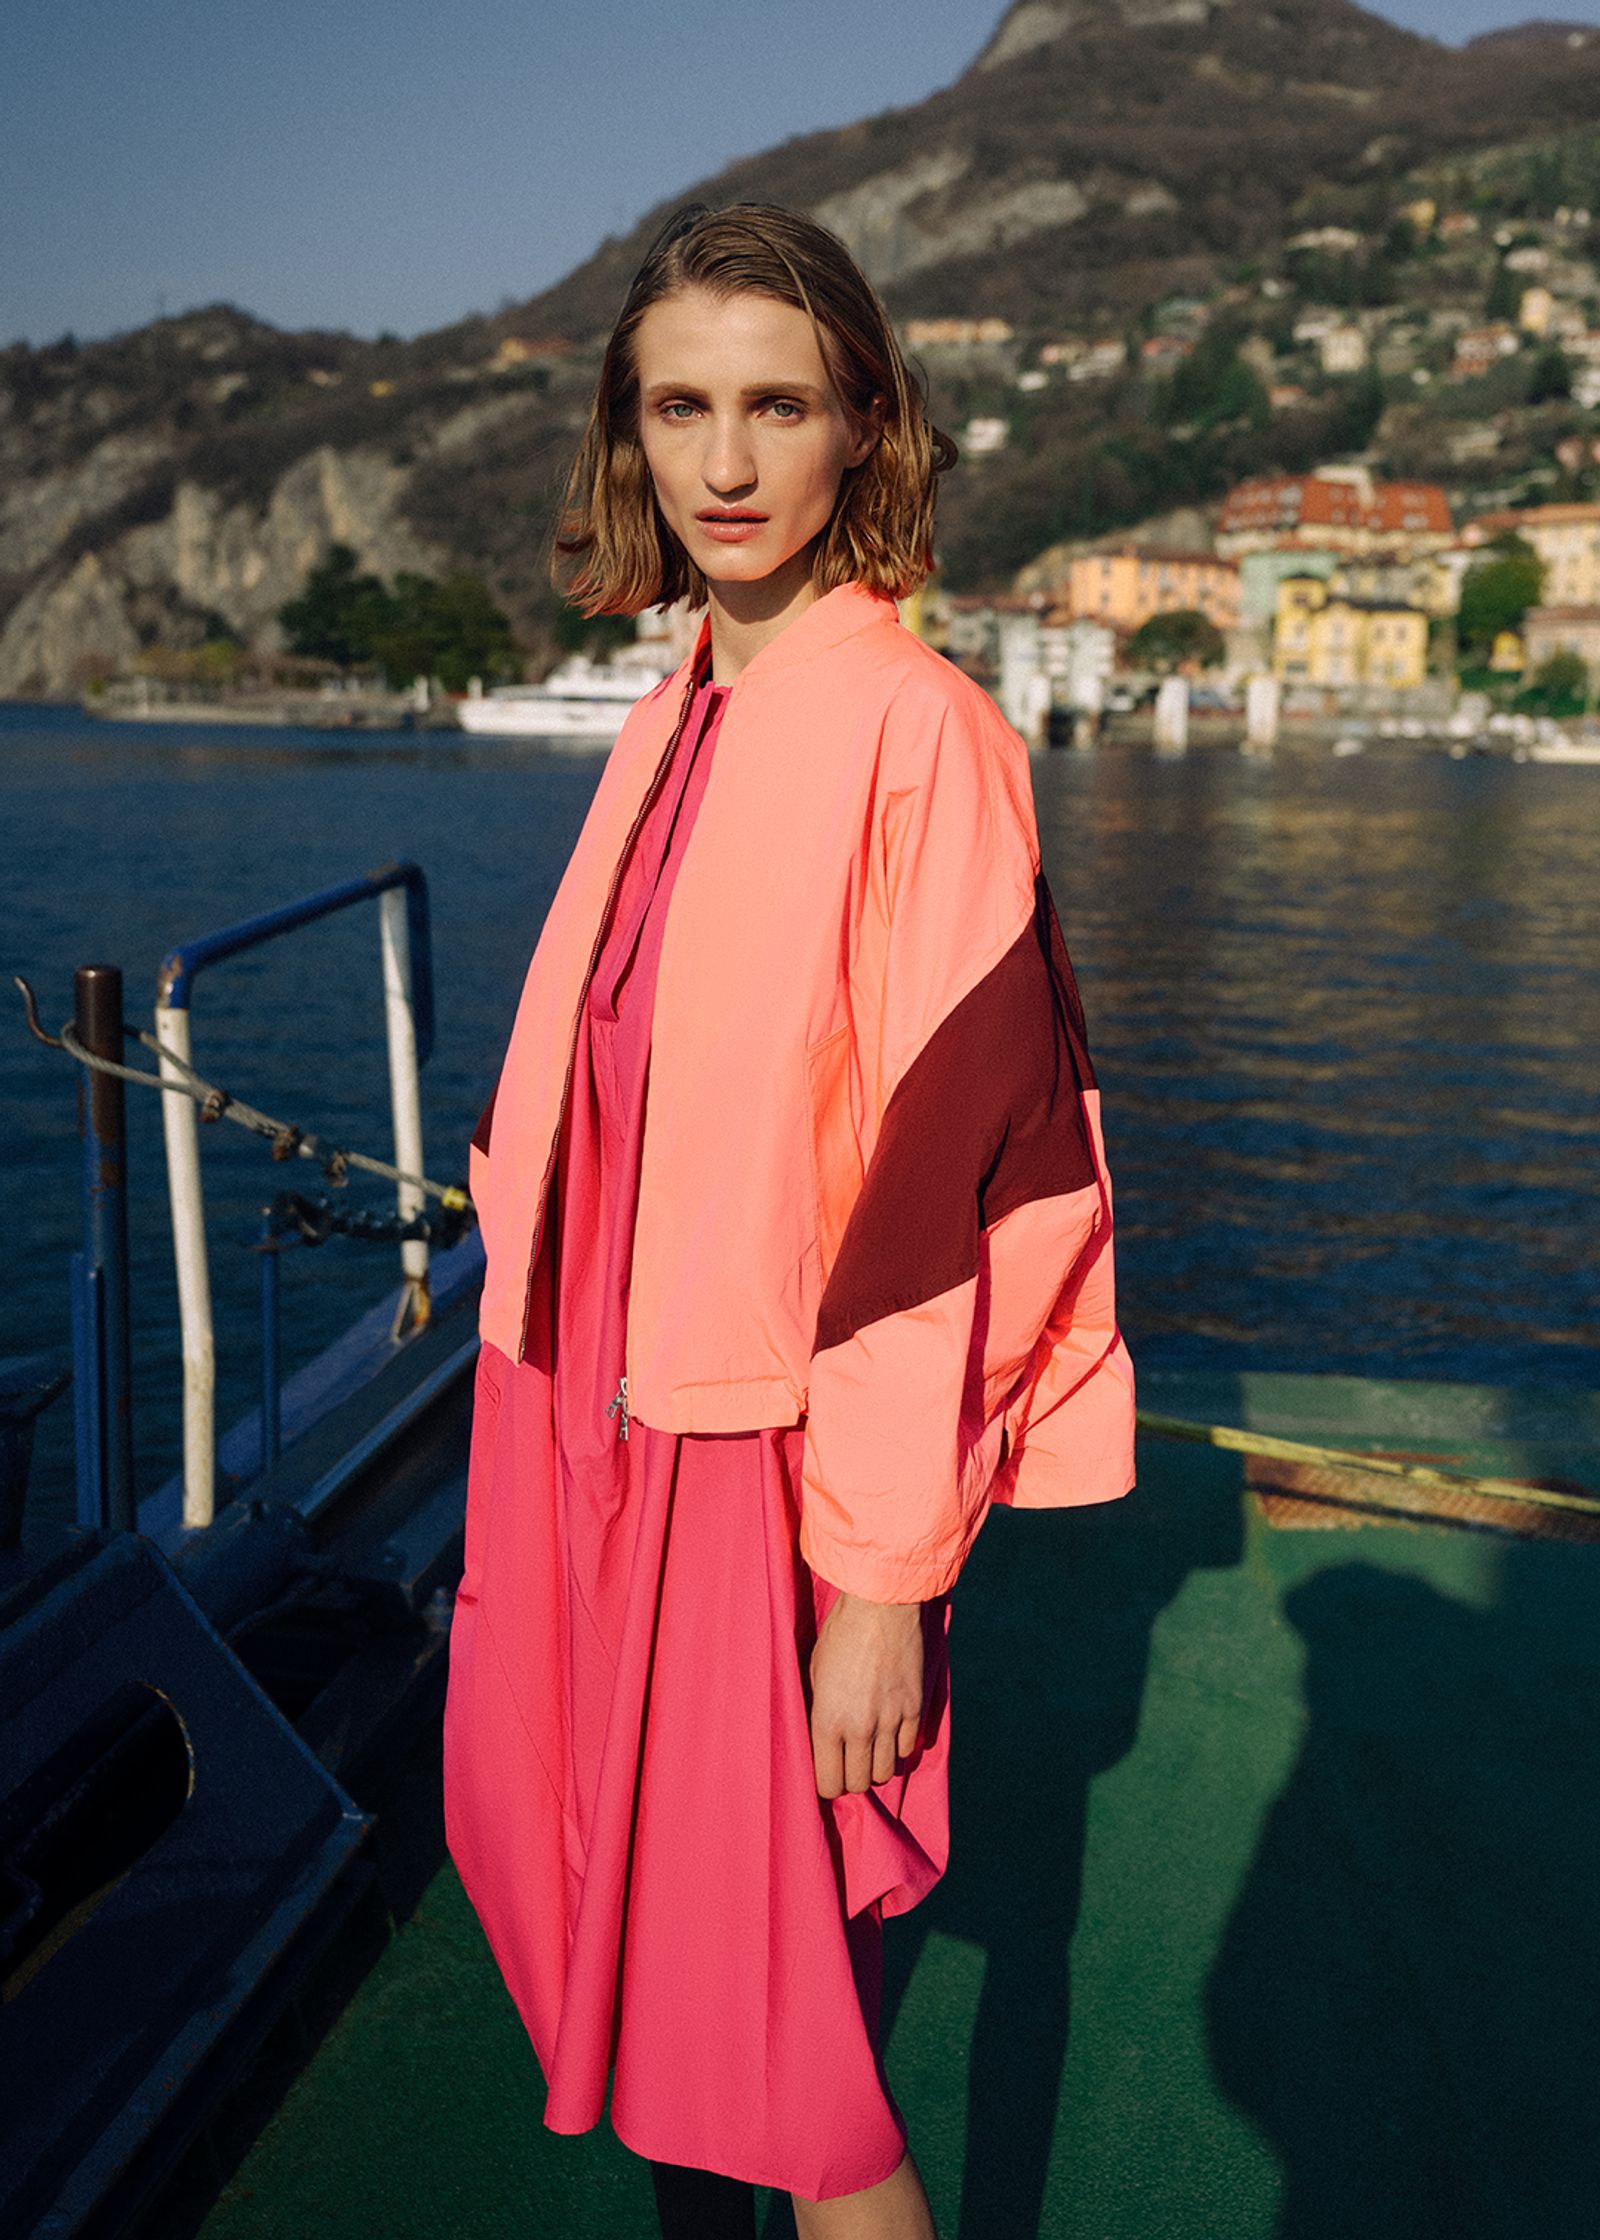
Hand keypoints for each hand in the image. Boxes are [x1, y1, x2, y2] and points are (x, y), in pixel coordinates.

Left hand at [808, 1591, 924, 1798]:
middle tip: (848, 1763)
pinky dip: (898, 1748)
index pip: (828, 1783)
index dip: (826, 1784)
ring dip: (876, 1767)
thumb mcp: (814, 1672)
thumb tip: (819, 1737)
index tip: (827, 1773)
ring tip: (869, 1751)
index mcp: (827, 1720)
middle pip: (858, 1784)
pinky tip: (890, 1735)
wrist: (881, 1606)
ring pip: (886, 1772)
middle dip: (851, 1778)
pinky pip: (908, 1749)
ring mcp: (890, 1721)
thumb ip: (818, 1709)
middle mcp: (859, 1728)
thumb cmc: (840, 1634)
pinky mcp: (914, 1709)